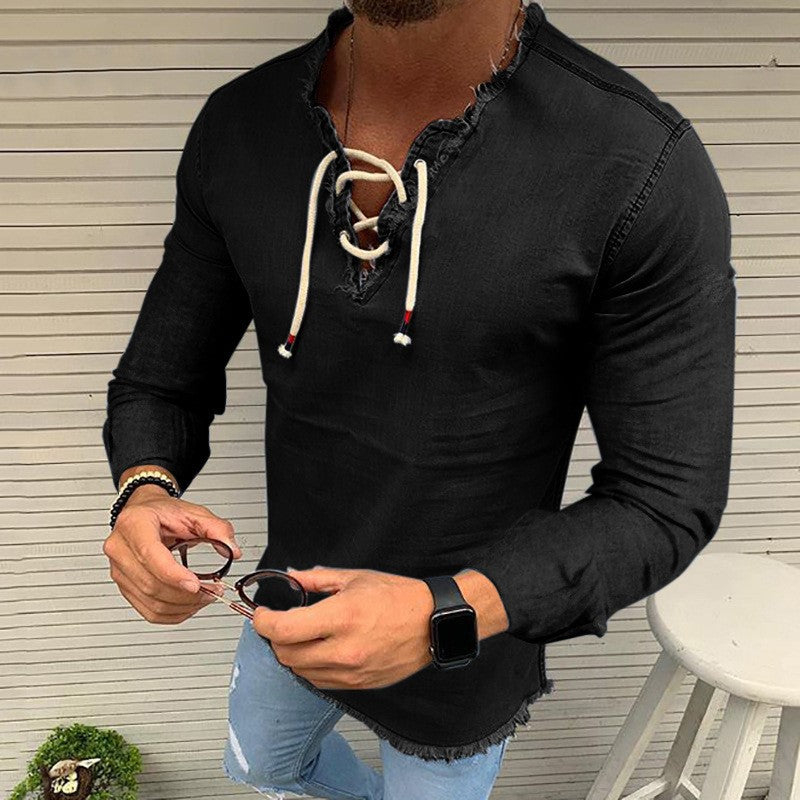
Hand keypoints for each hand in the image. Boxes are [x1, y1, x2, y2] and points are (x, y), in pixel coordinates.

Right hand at [103, 484, 241, 623]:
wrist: (144, 514)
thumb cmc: (163, 513)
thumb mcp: (193, 512)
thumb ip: (217, 528)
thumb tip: (232, 550)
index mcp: (134, 524)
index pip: (150, 555)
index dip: (173, 574)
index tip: (196, 585)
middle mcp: (120, 548)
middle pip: (151, 584)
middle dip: (186, 594)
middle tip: (212, 591)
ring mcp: (118, 570)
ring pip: (151, 602)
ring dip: (183, 606)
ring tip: (205, 597)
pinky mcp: (124, 587)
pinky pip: (147, 611)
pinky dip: (172, 614)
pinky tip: (189, 605)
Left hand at [252, 567, 434, 689]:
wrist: (432, 623)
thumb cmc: (399, 597)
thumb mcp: (355, 578)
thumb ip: (316, 579)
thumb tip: (290, 576)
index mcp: (342, 616)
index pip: (284, 629)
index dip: (263, 622)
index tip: (261, 614)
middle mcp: (344, 649)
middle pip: (286, 655)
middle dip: (274, 638)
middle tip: (277, 624)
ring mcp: (352, 671)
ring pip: (300, 672)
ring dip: (291, 655)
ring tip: (298, 637)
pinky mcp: (358, 685)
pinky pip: (320, 682)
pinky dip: (310, 668)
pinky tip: (318, 651)